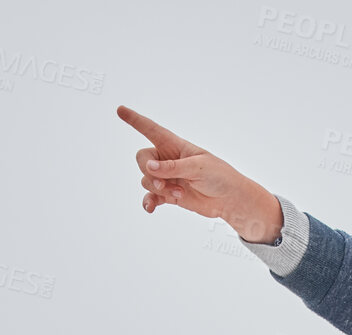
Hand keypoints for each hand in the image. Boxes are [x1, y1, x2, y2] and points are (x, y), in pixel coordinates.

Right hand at [116, 104, 281, 240]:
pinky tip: (150, 208)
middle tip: (164, 183)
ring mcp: (168, 178)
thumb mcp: (198, 168)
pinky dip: (149, 202)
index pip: (151, 129)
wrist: (231, 200)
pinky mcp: (170, 195)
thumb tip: (149, 168)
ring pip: (146, 179)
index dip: (135, 120)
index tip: (120, 109)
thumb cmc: (221, 177)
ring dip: (157, 188)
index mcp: (176, 146)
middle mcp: (168, 160)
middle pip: (143, 159)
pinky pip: (152, 197)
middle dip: (149, 171)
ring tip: (178, 192)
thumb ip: (172, 167)